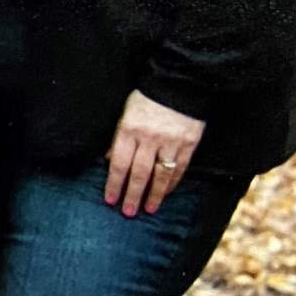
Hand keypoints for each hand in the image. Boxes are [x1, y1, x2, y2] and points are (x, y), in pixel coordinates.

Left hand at [104, 89, 204, 217]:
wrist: (178, 83)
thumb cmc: (145, 98)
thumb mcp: (125, 113)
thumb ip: (117, 137)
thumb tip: (107, 160)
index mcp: (129, 130)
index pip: (119, 163)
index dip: (114, 183)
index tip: (110, 200)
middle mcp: (149, 139)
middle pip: (139, 173)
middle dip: (132, 195)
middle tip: (128, 212)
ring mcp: (170, 142)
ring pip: (160, 175)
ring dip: (153, 195)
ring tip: (148, 209)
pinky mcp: (188, 144)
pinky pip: (179, 169)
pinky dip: (171, 183)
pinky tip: (165, 193)